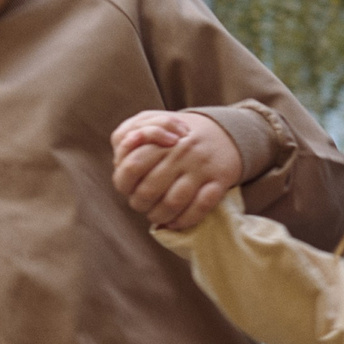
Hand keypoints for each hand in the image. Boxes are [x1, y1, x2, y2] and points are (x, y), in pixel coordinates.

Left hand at [111, 110, 242, 230]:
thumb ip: (128, 135)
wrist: (224, 131)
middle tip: (141, 204)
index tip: (128, 187)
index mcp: (160, 139)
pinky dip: (185, 220)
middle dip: (139, 204)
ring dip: (159, 216)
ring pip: (173, 202)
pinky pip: (201, 207)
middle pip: (148, 190)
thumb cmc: (177, 132)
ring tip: (156, 215)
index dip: (124, 183)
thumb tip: (119, 162)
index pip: (132, 166)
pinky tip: (175, 222)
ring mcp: (200, 168)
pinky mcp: (219, 181)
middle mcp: (181, 153)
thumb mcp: (150, 121)